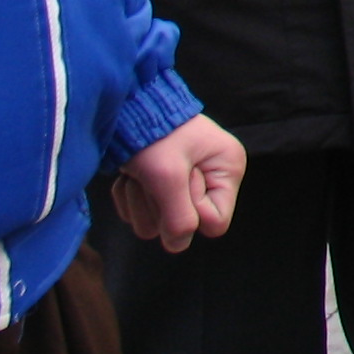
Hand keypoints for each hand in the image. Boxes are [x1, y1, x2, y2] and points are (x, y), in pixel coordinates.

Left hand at [112, 116, 246, 253]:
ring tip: (139, 174)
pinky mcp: (158, 185)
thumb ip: (178, 217)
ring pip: (157, 224)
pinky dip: (130, 197)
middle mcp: (211, 179)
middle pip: (183, 225)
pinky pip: (141, 213)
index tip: (179, 183)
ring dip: (140, 202)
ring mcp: (184, 183)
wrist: (126, 108)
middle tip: (153, 176)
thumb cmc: (154, 134)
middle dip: (159, 205)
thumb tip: (178, 245)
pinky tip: (131, 175)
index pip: (215, 222)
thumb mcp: (167, 175)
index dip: (191, 212)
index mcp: (227, 170)